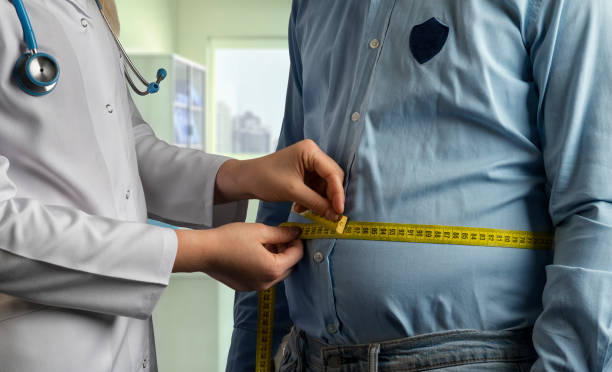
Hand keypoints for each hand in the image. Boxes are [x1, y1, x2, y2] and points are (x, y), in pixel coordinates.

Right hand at [173, 224, 302, 290]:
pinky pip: (263, 277)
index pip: (297, 255)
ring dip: (277, 259)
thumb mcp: (260, 231)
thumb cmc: (229, 240)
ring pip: (276, 273)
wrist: (205, 252)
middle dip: (288, 251)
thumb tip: (296, 233)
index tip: (293, 232)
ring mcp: (256, 287)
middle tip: (280, 236)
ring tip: (266, 243)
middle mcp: (267, 282)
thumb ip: (282, 233)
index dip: (297, 241)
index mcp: (273, 269)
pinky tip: (255, 253)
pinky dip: (265, 266)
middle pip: (289, 267)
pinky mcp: (246, 286)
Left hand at [216, 139, 344, 220]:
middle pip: (332, 178)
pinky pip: (316, 187)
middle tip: (330, 215)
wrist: (246, 179)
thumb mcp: (293, 192)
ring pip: (325, 184)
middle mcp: (312, 153)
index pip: (332, 173)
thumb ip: (316, 203)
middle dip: (330, 197)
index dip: (338, 193)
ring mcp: (309, 162)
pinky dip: (312, 199)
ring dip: (319, 200)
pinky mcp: (304, 171)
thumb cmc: (265, 179)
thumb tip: (335, 215)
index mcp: (310, 151)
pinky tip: (301, 207)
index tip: (339, 211)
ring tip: (306, 211)